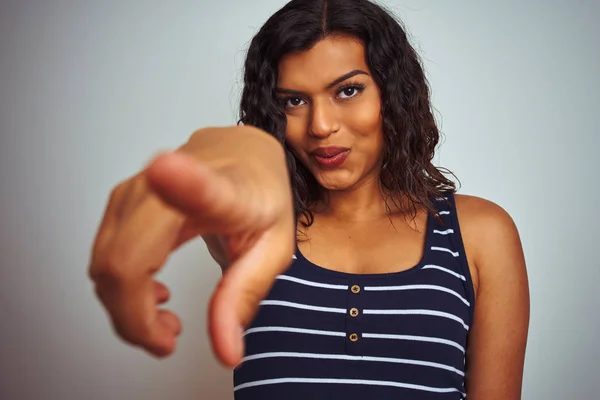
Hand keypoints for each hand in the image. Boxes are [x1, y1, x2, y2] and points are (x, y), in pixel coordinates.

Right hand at [88, 126, 294, 366]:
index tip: (164, 171)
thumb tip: (225, 350)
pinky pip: (106, 256)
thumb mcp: (273, 248)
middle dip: (137, 318)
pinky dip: (120, 290)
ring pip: (108, 263)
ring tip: (167, 323)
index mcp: (227, 189)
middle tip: (169, 339)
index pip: (205, 186)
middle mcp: (174, 180)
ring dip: (127, 308)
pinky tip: (151, 295)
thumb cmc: (261, 196)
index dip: (182, 183)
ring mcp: (140, 189)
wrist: (244, 156)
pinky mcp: (122, 201)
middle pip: (127, 259)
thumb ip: (244, 294)